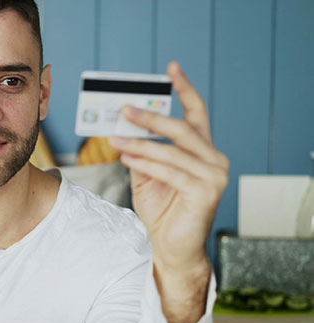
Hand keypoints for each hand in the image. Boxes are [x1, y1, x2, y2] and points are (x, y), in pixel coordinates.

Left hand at [108, 61, 228, 322]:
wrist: (172, 247)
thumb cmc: (162, 209)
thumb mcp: (148, 175)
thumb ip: (142, 152)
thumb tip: (123, 127)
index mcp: (204, 151)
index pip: (196, 114)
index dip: (185, 89)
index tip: (171, 67)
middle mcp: (215, 159)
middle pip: (182, 128)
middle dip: (151, 116)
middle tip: (125, 108)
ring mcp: (214, 176)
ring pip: (171, 151)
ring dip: (139, 143)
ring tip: (114, 137)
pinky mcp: (205, 192)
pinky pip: (169, 171)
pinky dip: (145, 162)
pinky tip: (126, 156)